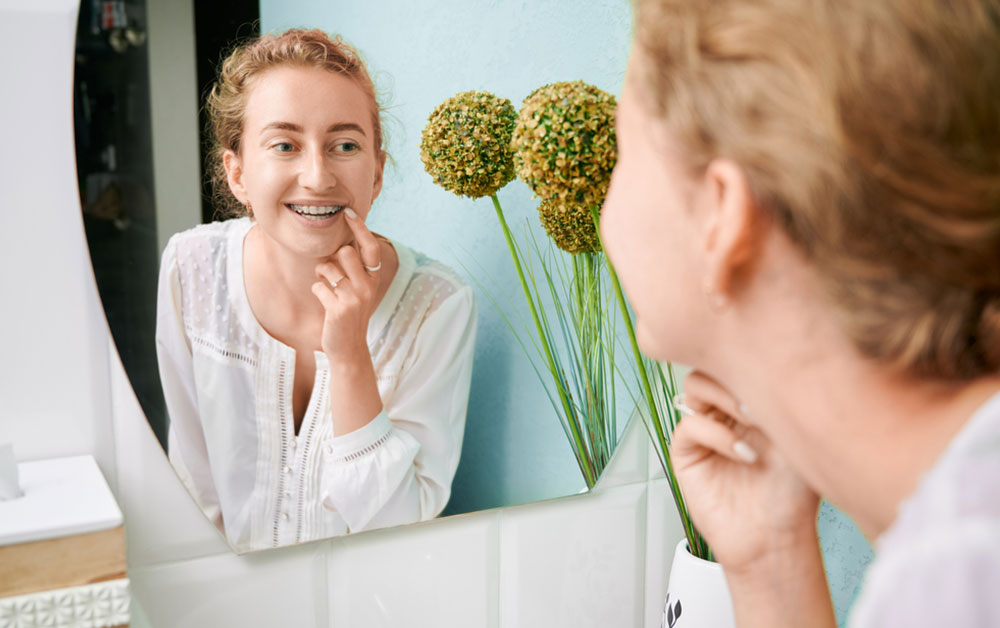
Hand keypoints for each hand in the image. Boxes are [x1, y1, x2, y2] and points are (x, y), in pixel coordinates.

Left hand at [311, 209, 383, 361]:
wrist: (349, 348)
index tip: (349, 211)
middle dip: (332, 258)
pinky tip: (324, 303)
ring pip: (328, 267)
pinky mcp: (339, 309)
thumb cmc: (350, 313)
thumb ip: (354, 268)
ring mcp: (354, 298)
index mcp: (374, 279)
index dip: (360, 227)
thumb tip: (343, 242)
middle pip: (345, 252)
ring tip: (327, 285)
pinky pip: (317, 286)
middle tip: (332, 272)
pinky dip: (317, 291)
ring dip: (321, 273)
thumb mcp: (359, 290)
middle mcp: (368, 286)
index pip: (370, 247)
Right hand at [670, 371, 819, 573]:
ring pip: (695, 386)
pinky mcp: (686, 453)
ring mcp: (704, 428)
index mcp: (752, 399)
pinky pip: (689, 425)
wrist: (776, 538)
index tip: (781, 371)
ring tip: (754, 418)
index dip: (754, 357)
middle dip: (736, 371)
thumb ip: (787, 397)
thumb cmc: (793, 493)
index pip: (740, 359)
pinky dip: (717, 434)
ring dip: (723, 395)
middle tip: (764, 394)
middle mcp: (725, 410)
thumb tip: (790, 357)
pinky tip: (745, 453)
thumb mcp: (800, 435)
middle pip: (712, 364)